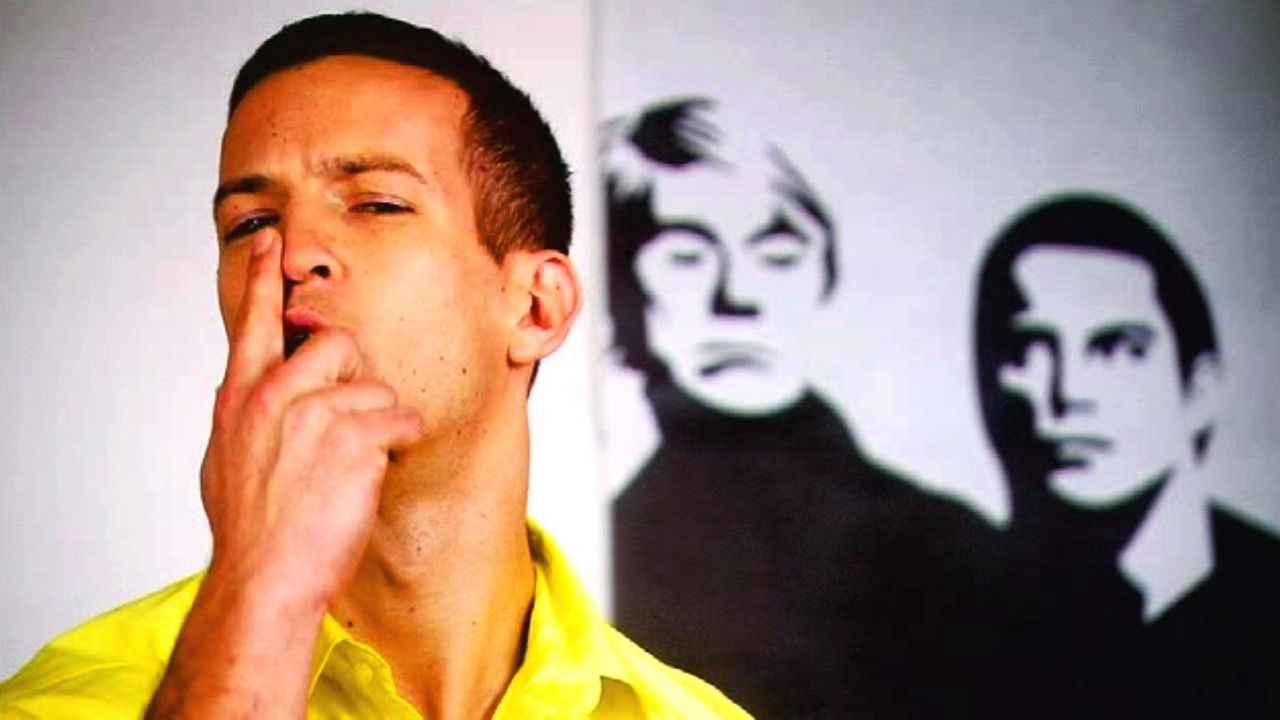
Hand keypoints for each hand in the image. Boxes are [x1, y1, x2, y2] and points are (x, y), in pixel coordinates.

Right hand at [201, 229, 423, 607]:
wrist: (265, 579)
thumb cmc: (251, 529)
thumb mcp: (225, 462)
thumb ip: (242, 418)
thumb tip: (243, 392)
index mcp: (240, 399)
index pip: (253, 323)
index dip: (264, 279)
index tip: (271, 242)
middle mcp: (273, 396)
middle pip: (334, 342)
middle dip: (353, 375)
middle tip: (348, 422)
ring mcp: (313, 414)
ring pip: (374, 386)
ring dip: (378, 423)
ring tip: (354, 465)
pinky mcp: (354, 438)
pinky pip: (399, 419)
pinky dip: (400, 442)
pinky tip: (377, 468)